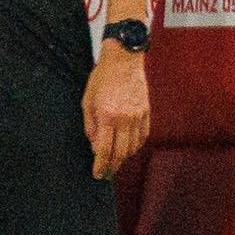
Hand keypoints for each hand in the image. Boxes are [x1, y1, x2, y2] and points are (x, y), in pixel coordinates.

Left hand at [83, 47, 149, 180]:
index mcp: (107, 116)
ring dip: (125, 157)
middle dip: (113, 165)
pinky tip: (130, 148)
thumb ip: (90, 125)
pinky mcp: (147, 112)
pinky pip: (143, 136)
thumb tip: (94, 144)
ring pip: (133, 146)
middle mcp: (125, 119)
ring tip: (117, 162)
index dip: (100, 165)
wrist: (124, 60)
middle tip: (107, 173)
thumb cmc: (103, 78)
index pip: (104, 150)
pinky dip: (137, 145)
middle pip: (121, 152)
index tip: (98, 174)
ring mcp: (138, 116)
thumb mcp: (87, 101)